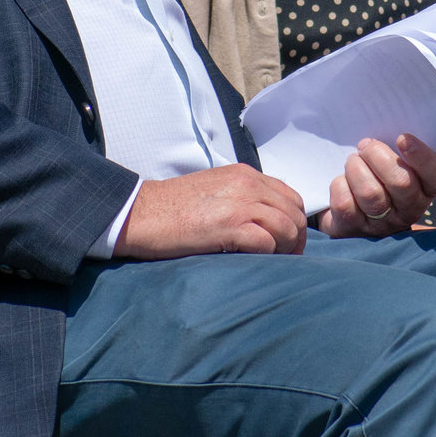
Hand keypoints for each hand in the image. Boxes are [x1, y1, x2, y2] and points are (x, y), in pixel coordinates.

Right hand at [117, 165, 306, 258]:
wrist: (140, 213)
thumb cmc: (172, 208)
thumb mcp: (214, 191)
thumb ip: (242, 197)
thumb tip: (266, 221)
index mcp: (245, 174)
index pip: (290, 197)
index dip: (294, 222)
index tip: (285, 243)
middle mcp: (247, 184)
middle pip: (295, 213)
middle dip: (295, 239)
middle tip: (283, 258)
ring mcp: (240, 203)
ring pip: (288, 227)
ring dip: (284, 249)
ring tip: (270, 262)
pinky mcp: (230, 226)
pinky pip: (268, 242)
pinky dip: (267, 256)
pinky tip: (252, 261)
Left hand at [320, 135, 435, 237]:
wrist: (349, 214)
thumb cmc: (376, 176)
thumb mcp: (393, 164)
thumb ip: (396, 150)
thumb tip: (382, 128)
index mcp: (425, 190)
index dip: (423, 157)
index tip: (402, 138)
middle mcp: (409, 210)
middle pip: (401, 182)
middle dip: (378, 156)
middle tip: (366, 145)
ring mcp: (382, 224)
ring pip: (370, 193)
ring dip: (356, 168)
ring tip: (353, 161)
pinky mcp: (354, 229)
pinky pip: (345, 203)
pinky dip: (340, 185)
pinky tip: (343, 181)